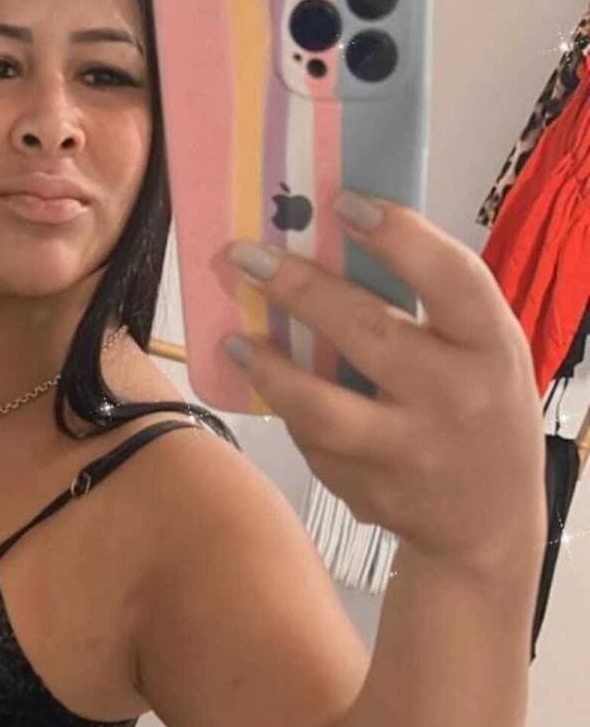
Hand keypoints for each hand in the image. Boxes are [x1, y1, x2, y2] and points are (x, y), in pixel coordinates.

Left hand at [219, 190, 545, 570]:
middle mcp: (455, 398)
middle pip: (366, 332)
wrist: (488, 522)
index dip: (398, 236)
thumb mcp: (481, 354)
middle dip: (297, 287)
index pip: (451, 278)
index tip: (343, 204)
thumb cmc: (480, 410)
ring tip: (234, 338)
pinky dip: (291, 412)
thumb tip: (334, 246)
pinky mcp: (369, 490)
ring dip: (267, 368)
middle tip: (245, 256)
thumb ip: (431, 311)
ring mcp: (409, 451)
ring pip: (320, 405)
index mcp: (492, 348)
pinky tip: (275, 390)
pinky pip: (314, 441)